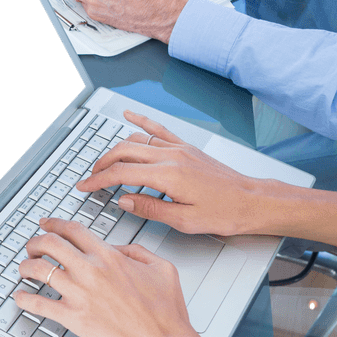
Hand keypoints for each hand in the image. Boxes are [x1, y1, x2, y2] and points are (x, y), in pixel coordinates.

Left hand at [15, 217, 199, 336]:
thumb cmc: (166, 313)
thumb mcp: (161, 268)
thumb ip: (136, 252)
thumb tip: (118, 248)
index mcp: (109, 256)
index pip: (73, 230)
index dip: (54, 224)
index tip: (46, 224)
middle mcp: (91, 271)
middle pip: (49, 244)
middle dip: (35, 242)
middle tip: (31, 246)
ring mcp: (80, 294)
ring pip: (39, 270)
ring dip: (26, 267)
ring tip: (24, 269)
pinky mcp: (74, 318)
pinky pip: (40, 305)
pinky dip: (25, 299)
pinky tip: (20, 298)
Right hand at [78, 110, 266, 237]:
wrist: (251, 200)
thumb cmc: (224, 212)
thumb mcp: (183, 221)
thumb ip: (149, 208)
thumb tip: (123, 200)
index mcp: (168, 176)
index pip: (121, 174)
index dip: (98, 180)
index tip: (86, 187)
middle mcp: (171, 156)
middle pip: (123, 153)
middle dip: (101, 164)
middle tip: (90, 177)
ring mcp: (179, 148)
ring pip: (137, 140)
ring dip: (115, 149)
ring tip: (103, 162)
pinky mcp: (186, 147)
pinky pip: (158, 129)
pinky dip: (141, 121)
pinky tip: (129, 115)